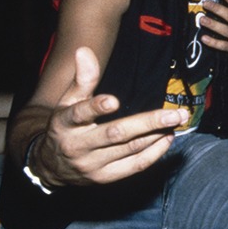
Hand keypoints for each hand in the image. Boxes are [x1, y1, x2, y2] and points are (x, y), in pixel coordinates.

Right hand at [33, 47, 187, 186]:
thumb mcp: (67, 102)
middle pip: (116, 134)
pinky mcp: (105, 178)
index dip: (95, 107)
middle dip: (148, 123)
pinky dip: (154, 152)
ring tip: (177, 120)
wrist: (50, 166)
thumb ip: (81, 78)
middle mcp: (77, 146)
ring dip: (157, 134)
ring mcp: (92, 165)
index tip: (113, 100)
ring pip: (130, 149)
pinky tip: (167, 138)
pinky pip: (134, 166)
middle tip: (175, 114)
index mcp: (64, 124)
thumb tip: (84, 50)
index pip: (78, 114)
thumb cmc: (64, 126)